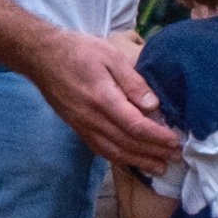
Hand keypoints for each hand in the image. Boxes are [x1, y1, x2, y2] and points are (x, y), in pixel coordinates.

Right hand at [37, 29, 176, 174]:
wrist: (42, 57)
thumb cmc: (79, 50)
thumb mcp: (110, 56)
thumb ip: (132, 81)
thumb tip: (152, 106)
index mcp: (102, 98)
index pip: (135, 126)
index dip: (157, 137)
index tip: (175, 141)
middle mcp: (91, 118)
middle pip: (127, 144)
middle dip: (154, 153)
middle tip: (176, 157)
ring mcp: (82, 126)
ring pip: (114, 152)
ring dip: (139, 162)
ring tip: (160, 167)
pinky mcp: (78, 128)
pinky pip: (101, 150)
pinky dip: (119, 159)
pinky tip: (133, 161)